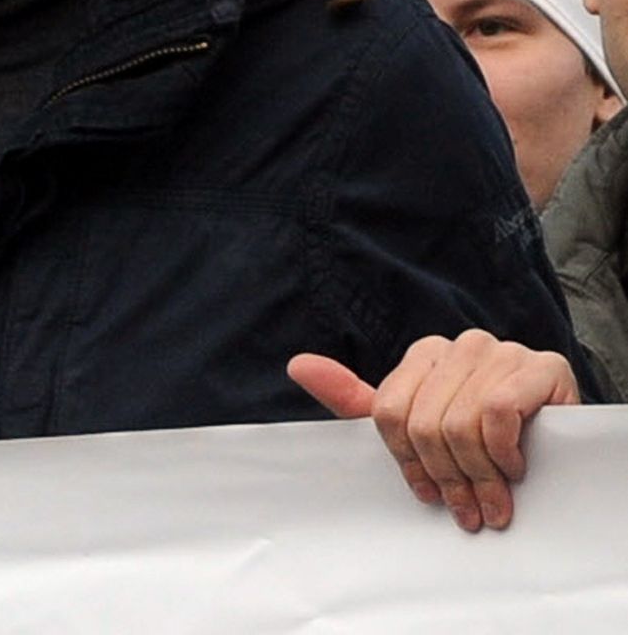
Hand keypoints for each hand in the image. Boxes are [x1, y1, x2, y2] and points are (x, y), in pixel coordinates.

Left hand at [288, 332, 578, 531]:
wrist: (558, 441)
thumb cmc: (481, 438)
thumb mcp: (417, 424)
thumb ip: (357, 400)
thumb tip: (297, 365)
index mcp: (425, 354)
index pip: (388, 413)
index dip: (408, 464)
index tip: (428, 494)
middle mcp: (460, 345)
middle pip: (424, 424)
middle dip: (447, 479)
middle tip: (468, 510)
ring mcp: (500, 351)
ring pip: (460, 425)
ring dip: (479, 478)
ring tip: (494, 501)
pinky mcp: (540, 367)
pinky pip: (498, 413)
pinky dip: (504, 453)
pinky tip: (516, 466)